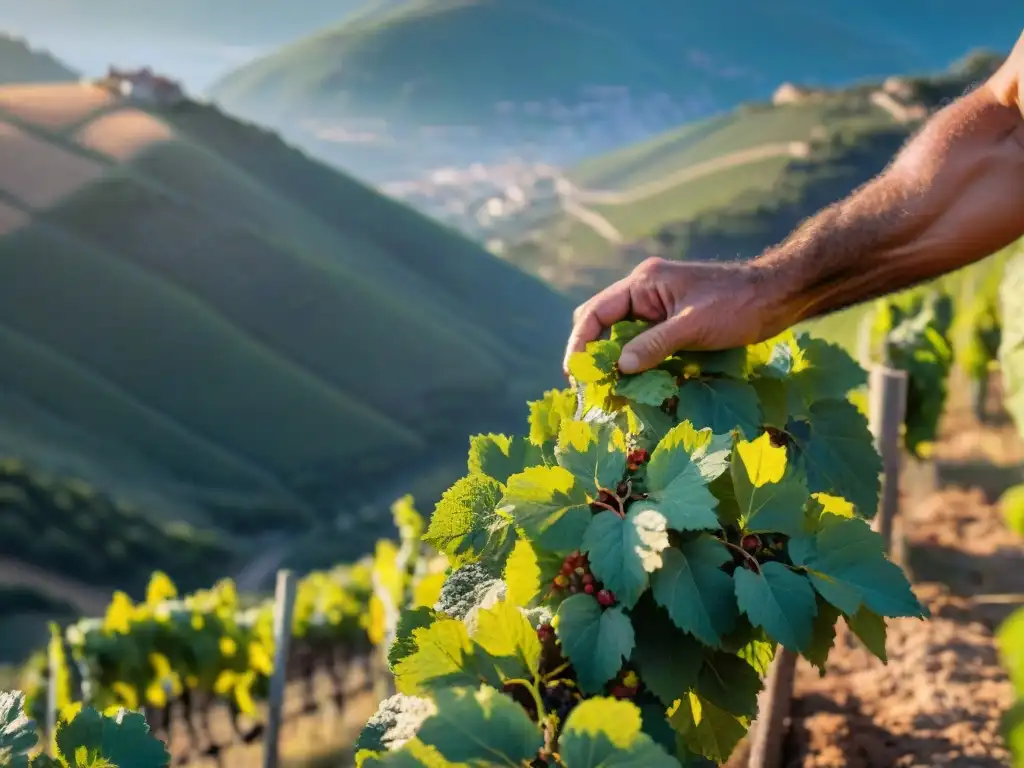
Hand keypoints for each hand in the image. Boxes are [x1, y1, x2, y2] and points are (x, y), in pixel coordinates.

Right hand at [563, 257, 794, 374]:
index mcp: (643, 283)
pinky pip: (644, 345)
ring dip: (615, 364)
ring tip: (608, 395)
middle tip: (589, 389)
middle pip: (603, 324)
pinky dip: (636, 365)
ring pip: (623, 338)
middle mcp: (645, 293)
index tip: (574, 375)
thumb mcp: (693, 325)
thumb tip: (620, 368)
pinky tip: (636, 387)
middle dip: (593, 355)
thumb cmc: (738, 304)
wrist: (779, 295)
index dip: (580, 344)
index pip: (596, 312)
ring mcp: (659, 308)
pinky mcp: (673, 323)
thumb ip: (654, 345)